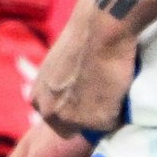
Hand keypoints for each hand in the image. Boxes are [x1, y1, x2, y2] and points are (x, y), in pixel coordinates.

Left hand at [30, 0, 138, 139]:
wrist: (100, 26)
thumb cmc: (82, 37)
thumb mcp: (54, 66)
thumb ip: (57, 86)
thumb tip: (68, 93)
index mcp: (37, 100)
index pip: (54, 119)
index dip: (71, 109)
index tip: (83, 96)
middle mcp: (51, 114)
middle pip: (70, 130)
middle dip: (85, 116)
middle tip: (100, 93)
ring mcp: (73, 120)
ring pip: (93, 127)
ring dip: (104, 111)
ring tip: (111, 85)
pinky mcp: (98, 120)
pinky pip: (113, 122)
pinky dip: (119, 108)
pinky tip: (118, 84)